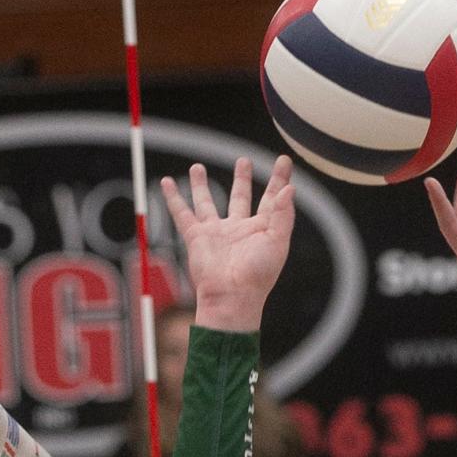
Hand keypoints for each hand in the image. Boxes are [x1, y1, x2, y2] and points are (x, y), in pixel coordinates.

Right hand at [161, 155, 294, 331]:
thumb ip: (284, 215)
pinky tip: (166, 182)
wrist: (231, 296)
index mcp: (261, 229)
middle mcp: (238, 228)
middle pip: (240, 196)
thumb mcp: (277, 243)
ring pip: (207, 201)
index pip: (272, 198)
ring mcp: (216, 232)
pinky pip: (182, 213)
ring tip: (197, 167)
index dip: (278, 179)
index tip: (283, 160)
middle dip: (242, 178)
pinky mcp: (196, 237)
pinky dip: (173, 197)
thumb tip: (289, 189)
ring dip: (202, 184)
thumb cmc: (258, 275)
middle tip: (243, 160)